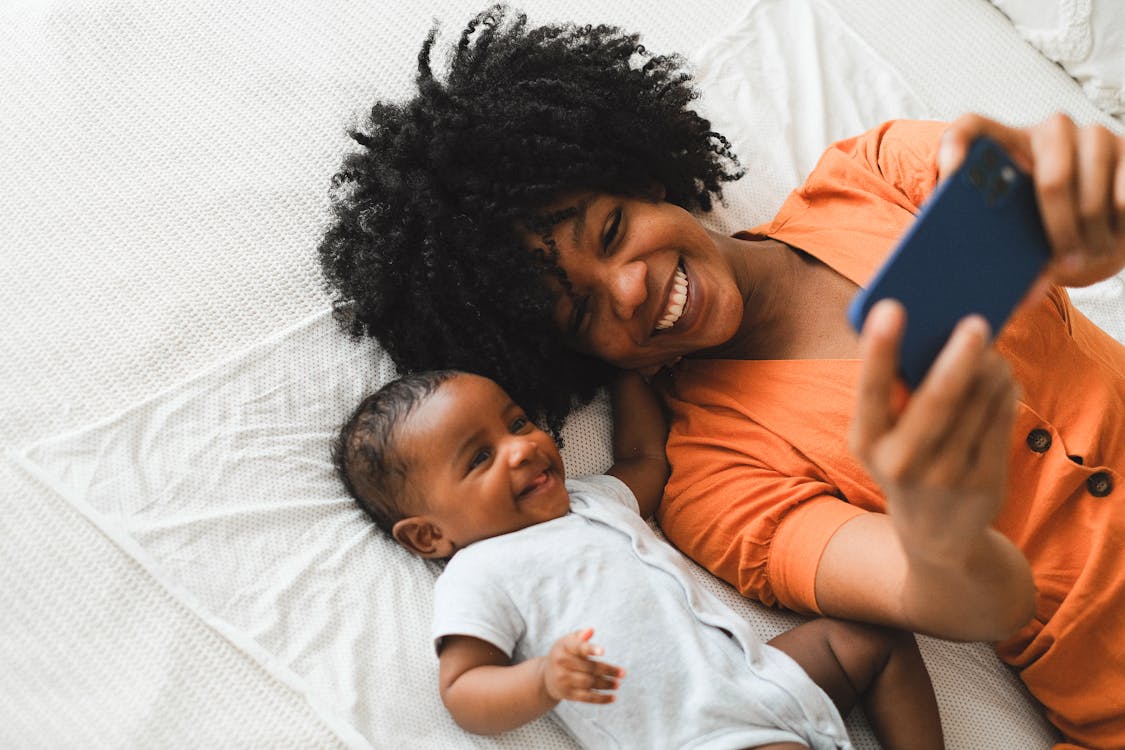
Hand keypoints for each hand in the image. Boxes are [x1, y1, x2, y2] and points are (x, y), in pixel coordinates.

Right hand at [541, 628, 624, 704]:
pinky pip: (587, 697)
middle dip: (608, 670)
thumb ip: (580, 636)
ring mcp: (564, 680)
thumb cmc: (563, 654)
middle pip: (589, 667)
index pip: (578, 648)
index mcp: (563, 648)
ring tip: (617, 684)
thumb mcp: (567, 642)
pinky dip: (601, 699)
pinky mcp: (568, 694)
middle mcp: (562, 664)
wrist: (545, 676)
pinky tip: (613, 697)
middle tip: (623, 673)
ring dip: (606, 684)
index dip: (590, 649)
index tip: (603, 651)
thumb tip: (591, 630)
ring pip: (589, 683)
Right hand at [849, 300, 1017, 564]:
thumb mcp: (882, 438)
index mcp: (867, 442)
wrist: (935, 535)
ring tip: (991, 351)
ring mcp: (947, 476)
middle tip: (976, 322)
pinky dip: (1004, 391)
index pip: (870, 389)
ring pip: (978, 404)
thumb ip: (892, 394)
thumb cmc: (905, 461)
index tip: (892, 307)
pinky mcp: (984, 482)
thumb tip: (926, 331)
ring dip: (990, 368)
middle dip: (959, 357)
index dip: (880, 348)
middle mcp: (902, 462)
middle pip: (938, 399)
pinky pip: (1000, 421)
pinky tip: (1002, 378)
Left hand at [938, 113, 1124, 287]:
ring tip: (1086, 258)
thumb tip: (1014, 292)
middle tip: (1062, 263)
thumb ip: (998, 248)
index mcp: (1007, 144)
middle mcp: (1050, 130)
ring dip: (1091, 233)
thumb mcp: (1015, 236)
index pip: (971, 127)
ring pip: (1092, 190)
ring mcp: (1093, 135)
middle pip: (1052, 179)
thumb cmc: (1043, 231)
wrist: (1097, 230)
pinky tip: (1111, 239)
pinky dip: (1118, 224)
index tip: (951, 172)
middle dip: (1059, 229)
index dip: (957, 144)